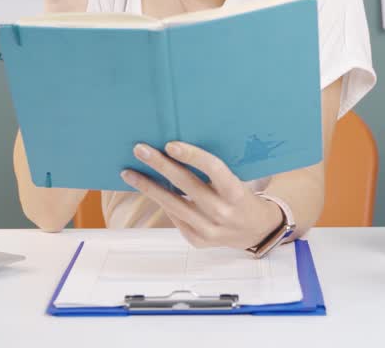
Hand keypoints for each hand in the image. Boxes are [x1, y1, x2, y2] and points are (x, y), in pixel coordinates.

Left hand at [121, 142, 283, 250]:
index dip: (192, 155)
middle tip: (139, 149)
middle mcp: (222, 212)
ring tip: (129, 172)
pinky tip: (148, 190)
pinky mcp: (197, 240)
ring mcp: (208, 229)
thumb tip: (174, 150)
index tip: (170, 144)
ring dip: (148, 186)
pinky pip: (174, 217)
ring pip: (172, 204)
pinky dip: (161, 202)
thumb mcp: (235, 181)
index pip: (213, 169)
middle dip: (160, 165)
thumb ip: (211, 171)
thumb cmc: (241, 197)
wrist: (255, 230)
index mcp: (235, 192)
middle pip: (185, 184)